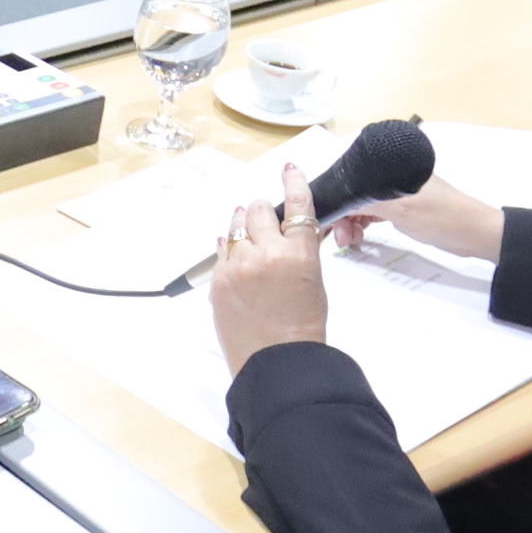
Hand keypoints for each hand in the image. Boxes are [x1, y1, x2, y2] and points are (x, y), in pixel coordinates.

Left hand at [209, 166, 332, 370]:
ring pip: (235, 226)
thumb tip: (288, 233)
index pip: (298, 206)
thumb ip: (300, 251)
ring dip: (244, 225)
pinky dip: (229, 249)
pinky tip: (236, 254)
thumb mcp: (313, 281)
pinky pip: (222, 251)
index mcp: (298, 253)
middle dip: (263, 211)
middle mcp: (266, 253)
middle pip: (259, 210)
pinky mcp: (218, 279)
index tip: (290, 171)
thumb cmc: (302, 327)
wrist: (276, 361)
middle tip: (266, 219)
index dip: (294, 183)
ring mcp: (238, 265)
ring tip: (249, 235)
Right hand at [332, 175, 508, 264]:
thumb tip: (334, 203)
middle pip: (353, 192)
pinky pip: (373, 213)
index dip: (334, 197)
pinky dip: (363, 225)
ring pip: (361, 204)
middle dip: (342, 215)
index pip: (350, 177)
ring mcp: (396, 191)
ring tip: (351, 242)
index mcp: (390, 166)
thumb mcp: (399, 210)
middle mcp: (390, 174)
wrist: (474, 233)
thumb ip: (365, 203)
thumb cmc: (442, 217)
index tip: (325, 219)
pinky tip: (359, 237)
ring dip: (351, 223)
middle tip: (340, 239)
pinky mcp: (402, 207)